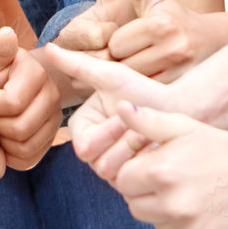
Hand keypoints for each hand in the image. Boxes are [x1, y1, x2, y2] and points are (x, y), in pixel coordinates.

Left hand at [0, 29, 60, 171]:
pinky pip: (28, 159)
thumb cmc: (0, 74)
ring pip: (24, 146)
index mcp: (38, 75)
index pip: (12, 102)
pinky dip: (10, 154)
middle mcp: (53, 97)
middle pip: (19, 128)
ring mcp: (55, 121)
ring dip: (2, 141)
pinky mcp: (50, 140)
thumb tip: (6, 34)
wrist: (19, 88)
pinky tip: (3, 139)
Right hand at [40, 43, 177, 179]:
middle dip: (122, 140)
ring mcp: (112, 168)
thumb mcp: (111, 76)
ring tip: (149, 134)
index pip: (82, 145)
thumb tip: (48, 47)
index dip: (104, 132)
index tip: (124, 112)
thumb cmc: (145, 90)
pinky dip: (144, 163)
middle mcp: (94, 151)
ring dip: (134, 150)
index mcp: (84, 129)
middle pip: (95, 161)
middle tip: (141, 126)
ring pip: (111, 172)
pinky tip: (155, 148)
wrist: (179, 110)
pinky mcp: (130, 180)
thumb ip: (78, 65)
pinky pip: (128, 181)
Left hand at [99, 0, 219, 80]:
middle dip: (125, 61)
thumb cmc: (174, 16)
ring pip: (133, 83)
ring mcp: (180, 74)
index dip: (120, 42)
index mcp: (160, 24)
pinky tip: (154, 82)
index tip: (134, 38)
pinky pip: (147, 97)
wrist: (213, 42)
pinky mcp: (183, 92)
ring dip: (134, 78)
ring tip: (149, 65)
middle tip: (141, 53)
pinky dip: (145, 92)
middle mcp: (172, 49)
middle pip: (122, 66)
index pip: (115, 44)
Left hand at [110, 105, 227, 228]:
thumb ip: (146, 120)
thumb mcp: (182, 126)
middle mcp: (174, 206)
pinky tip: (205, 211)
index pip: (124, 181)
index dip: (138, 173)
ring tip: (193, 194)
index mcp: (162, 173)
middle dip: (148, 194)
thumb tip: (119, 105)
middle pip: (135, 207)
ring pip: (157, 224)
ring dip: (167, 212)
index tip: (159, 166)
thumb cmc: (217, 144)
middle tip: (175, 181)